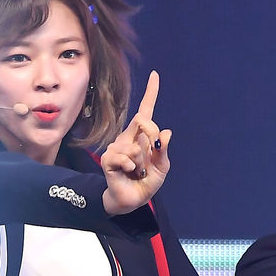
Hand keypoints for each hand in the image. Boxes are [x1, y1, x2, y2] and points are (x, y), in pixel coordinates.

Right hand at [101, 71, 170, 215]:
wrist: (132, 200)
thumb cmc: (146, 182)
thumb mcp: (162, 167)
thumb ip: (163, 150)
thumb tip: (166, 132)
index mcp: (141, 136)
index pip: (145, 111)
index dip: (151, 93)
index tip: (155, 75)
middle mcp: (128, 137)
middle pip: (144, 121)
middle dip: (153, 138)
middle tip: (152, 156)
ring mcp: (116, 147)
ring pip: (137, 146)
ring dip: (143, 163)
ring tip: (137, 172)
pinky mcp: (109, 159)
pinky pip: (126, 158)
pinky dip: (132, 167)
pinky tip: (129, 173)